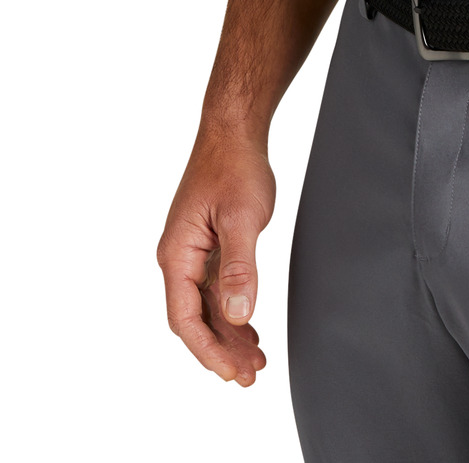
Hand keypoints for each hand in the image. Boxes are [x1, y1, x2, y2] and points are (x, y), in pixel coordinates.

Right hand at [157, 131, 275, 385]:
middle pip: (194, 318)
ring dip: (228, 334)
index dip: (208, 350)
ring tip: (255, 359)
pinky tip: (249, 327)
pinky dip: (231, 310)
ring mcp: (191, 252)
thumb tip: (236, 315)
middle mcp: (178, 257)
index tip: (231, 373)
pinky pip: (213, 289)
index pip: (184, 318)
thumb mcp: (243, 218)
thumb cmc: (234, 167)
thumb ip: (239, 268)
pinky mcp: (206, 244)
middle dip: (221, 349)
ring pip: (205, 306)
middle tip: (251, 374)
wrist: (234, 131)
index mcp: (176, 254)